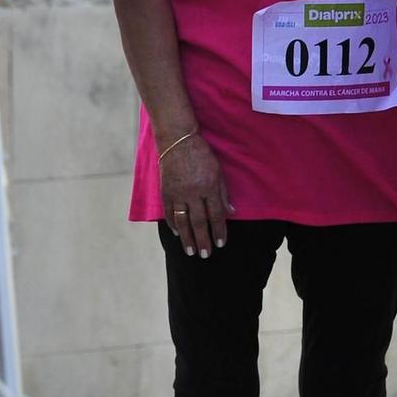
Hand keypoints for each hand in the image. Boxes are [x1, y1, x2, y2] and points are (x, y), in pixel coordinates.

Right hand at [160, 131, 231, 257]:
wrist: (178, 141)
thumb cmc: (202, 154)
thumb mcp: (218, 171)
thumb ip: (223, 193)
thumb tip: (231, 212)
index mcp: (208, 187)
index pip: (215, 215)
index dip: (219, 231)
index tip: (220, 244)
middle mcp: (193, 193)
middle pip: (199, 222)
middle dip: (203, 240)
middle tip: (205, 255)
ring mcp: (177, 193)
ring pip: (182, 221)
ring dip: (187, 238)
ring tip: (190, 251)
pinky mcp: (165, 191)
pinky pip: (169, 212)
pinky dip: (173, 224)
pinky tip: (176, 233)